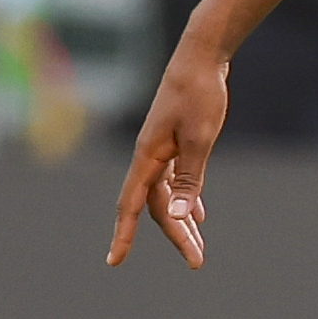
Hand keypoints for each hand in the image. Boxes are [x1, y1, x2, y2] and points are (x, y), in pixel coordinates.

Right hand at [108, 39, 228, 268]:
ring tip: (197, 246)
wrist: (202, 56)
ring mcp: (161, 149)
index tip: (114, 262)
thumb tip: (176, 217)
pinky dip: (186, 199)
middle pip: (155, 206)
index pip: (131, 206)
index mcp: (148, 157)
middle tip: (196, 261)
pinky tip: (198, 214)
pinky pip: (175, 180)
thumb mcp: (199, 139)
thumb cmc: (199, 94)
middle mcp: (150, 157)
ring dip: (181, 220)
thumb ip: (188, 179)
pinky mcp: (175, 141)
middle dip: (175, 235)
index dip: (123, 235)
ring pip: (166, 195)